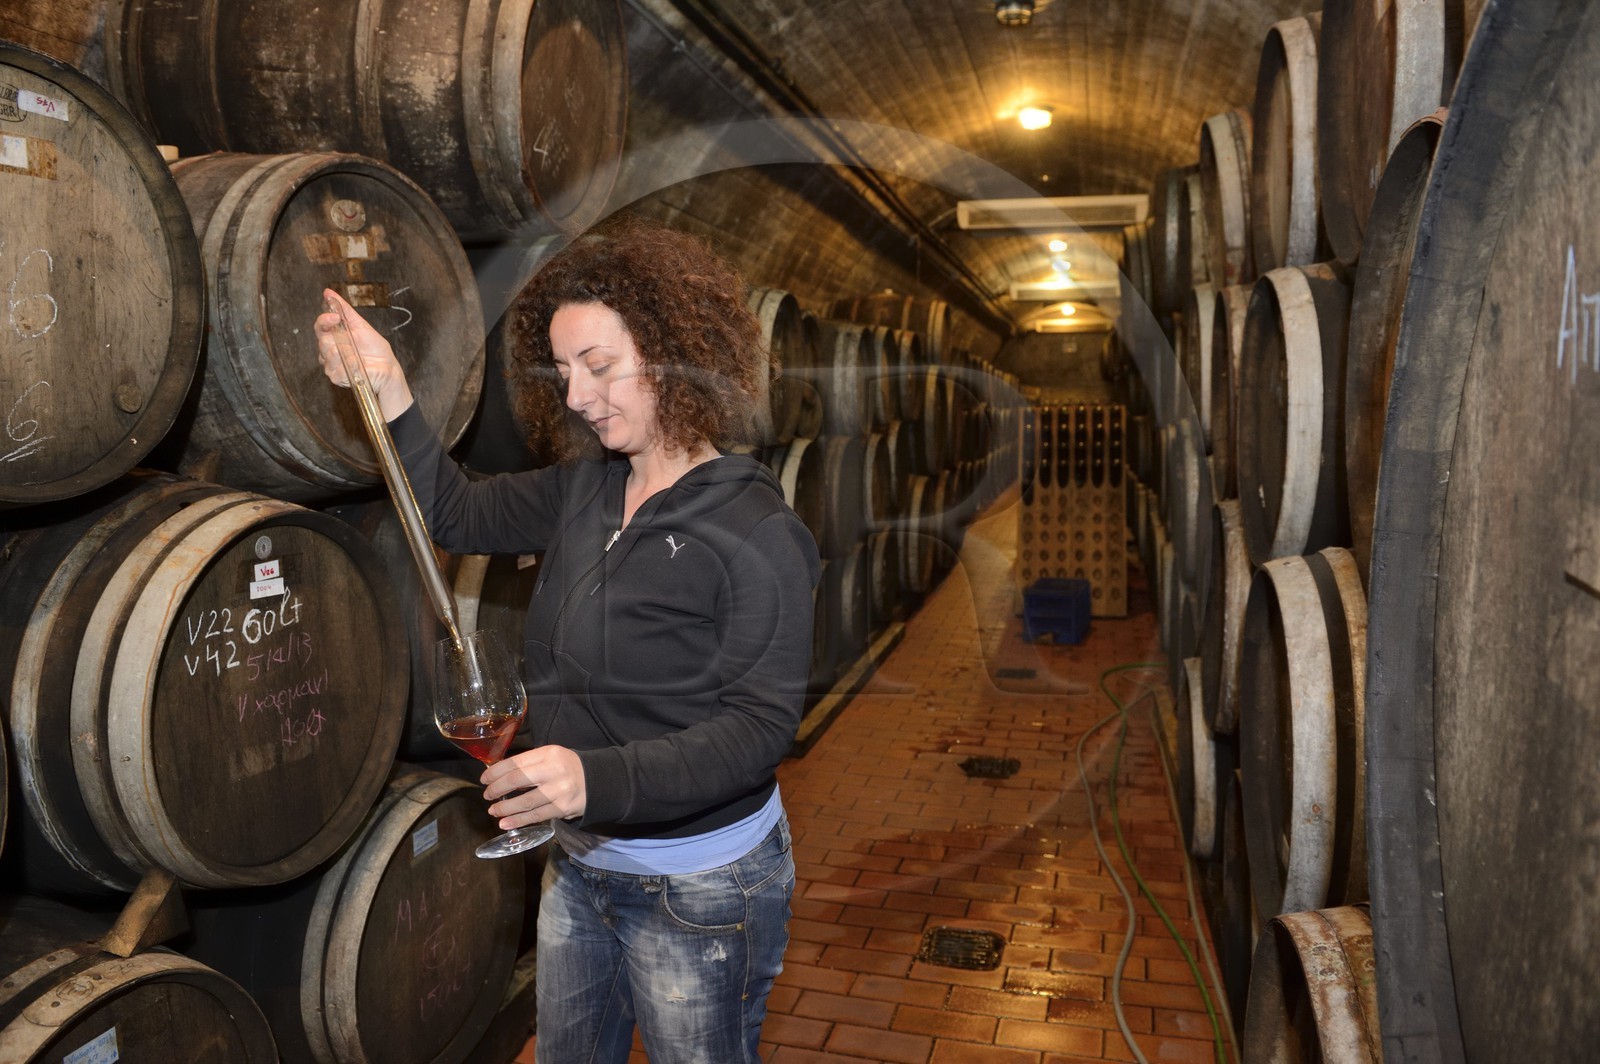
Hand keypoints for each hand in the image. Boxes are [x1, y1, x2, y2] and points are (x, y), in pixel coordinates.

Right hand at [314, 288, 415, 419]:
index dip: (324, 320)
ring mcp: (331, 364)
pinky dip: (349, 364)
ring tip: (358, 354)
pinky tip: (357, 364)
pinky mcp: (337, 377)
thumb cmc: (375, 348)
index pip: (320, 326)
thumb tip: (328, 293)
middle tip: (352, 340)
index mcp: (334, 337)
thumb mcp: (361, 325)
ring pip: (328, 353)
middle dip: (338, 338)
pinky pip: (336, 368)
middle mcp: (329, 351)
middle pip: (322, 340)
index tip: (335, 316)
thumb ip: (344, 310)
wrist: (387, 368)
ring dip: (346, 351)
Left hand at [482, 745, 586, 828]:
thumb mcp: (551, 757)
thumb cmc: (568, 768)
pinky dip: (518, 821)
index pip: (516, 762)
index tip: (484, 779)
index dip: (496, 772)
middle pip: (517, 780)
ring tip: (493, 811)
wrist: (598, 781)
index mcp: (548, 754)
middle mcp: (554, 771)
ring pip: (525, 801)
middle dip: (497, 789)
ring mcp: (559, 791)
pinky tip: (505, 824)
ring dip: (505, 808)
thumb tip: (499, 776)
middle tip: (487, 795)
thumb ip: (529, 764)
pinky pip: (536, 816)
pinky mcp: (562, 808)